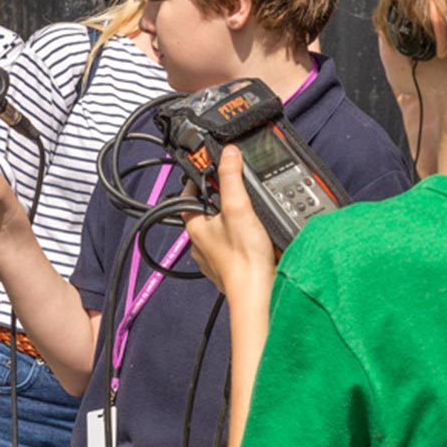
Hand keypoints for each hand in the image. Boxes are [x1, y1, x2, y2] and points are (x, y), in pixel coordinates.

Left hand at [183, 146, 277, 298]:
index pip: (188, 196)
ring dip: (231, 222)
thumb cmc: (244, 257)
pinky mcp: (229, 270)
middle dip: (219, 201)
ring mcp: (214, 259)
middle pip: (205, 213)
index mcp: (194, 227)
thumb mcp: (238, 207)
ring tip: (249, 214)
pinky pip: (231, 249)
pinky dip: (240, 241)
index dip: (198, 180)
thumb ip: (231, 177)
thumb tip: (227, 153)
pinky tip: (254, 239)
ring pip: (218, 232)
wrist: (258, 293)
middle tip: (237, 190)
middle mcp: (200, 245)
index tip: (209, 169)